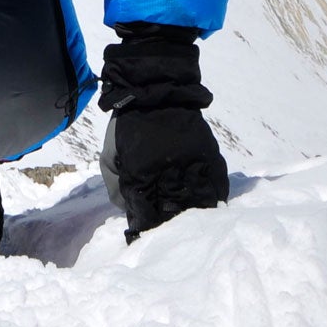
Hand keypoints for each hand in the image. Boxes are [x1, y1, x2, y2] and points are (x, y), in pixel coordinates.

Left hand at [98, 24, 227, 239]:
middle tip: (173, 237)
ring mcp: (190, 161)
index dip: (146, 227)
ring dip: (196, 215)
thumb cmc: (127, 125)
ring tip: (196, 227)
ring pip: (198, 199)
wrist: (154, 90)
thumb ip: (114, 185)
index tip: (147, 236)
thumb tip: (126, 209)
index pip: (146, 212)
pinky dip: (217, 195)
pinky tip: (214, 207)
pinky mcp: (207, 152)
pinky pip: (217, 180)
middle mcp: (168, 171)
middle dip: (172, 225)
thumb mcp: (109, 154)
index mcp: (142, 172)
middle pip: (174, 211)